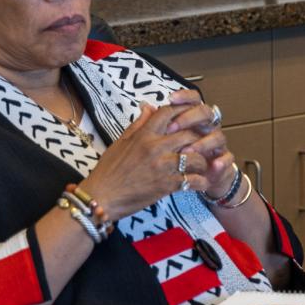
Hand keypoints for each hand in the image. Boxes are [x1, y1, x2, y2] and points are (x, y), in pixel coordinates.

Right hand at [78, 102, 210, 220]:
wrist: (101, 198)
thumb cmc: (108, 171)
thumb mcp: (120, 142)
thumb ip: (138, 124)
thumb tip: (149, 106)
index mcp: (143, 135)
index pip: (168, 113)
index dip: (184, 110)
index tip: (192, 115)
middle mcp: (154, 147)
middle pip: (189, 133)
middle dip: (199, 138)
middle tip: (203, 144)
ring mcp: (161, 166)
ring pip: (195, 156)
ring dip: (202, 161)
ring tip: (202, 165)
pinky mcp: (165, 185)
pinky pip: (192, 180)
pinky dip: (201, 182)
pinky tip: (200, 183)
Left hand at [166, 90, 239, 200]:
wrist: (197, 179)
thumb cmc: (178, 157)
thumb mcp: (163, 140)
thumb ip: (156, 123)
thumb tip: (145, 107)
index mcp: (193, 120)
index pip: (194, 100)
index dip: (185, 96)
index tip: (171, 98)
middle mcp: (207, 128)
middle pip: (206, 113)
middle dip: (189, 118)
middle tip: (172, 129)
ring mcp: (216, 145)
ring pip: (218, 136)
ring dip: (203, 142)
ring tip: (187, 152)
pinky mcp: (224, 161)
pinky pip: (228, 158)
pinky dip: (222, 161)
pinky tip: (213, 165)